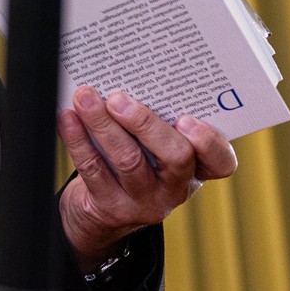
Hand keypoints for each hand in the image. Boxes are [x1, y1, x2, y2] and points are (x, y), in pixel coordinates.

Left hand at [57, 86, 236, 270]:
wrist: (101, 213)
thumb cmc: (135, 161)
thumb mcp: (154, 146)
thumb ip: (156, 120)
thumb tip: (130, 77)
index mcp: (197, 167)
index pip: (221, 161)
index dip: (210, 142)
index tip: (187, 118)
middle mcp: (176, 188)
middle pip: (174, 156)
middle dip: (144, 123)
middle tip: (118, 98)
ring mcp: (145, 202)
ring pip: (127, 160)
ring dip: (103, 124)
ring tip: (85, 97)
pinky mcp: (111, 208)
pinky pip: (94, 169)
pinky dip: (78, 139)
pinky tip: (68, 118)